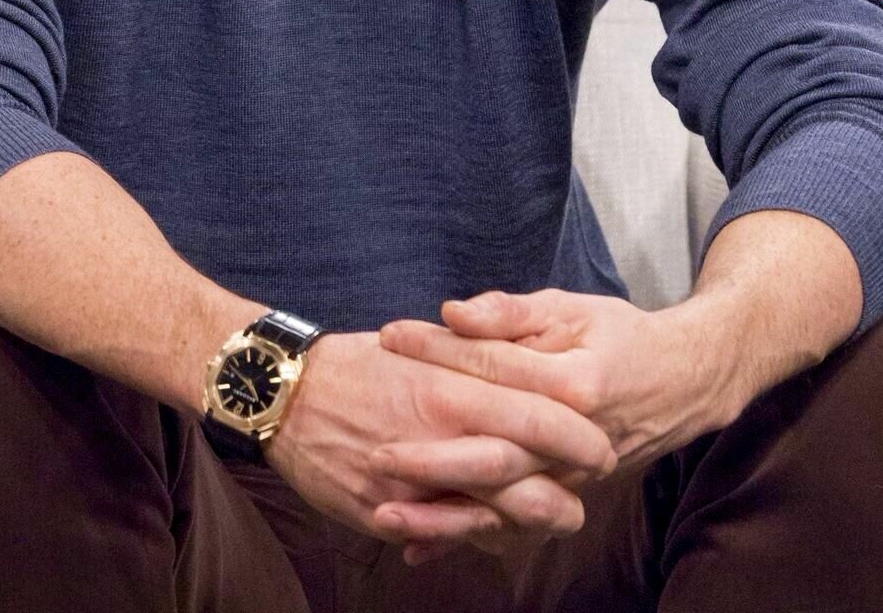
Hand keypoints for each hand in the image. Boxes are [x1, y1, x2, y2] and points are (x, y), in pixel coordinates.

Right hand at [264, 327, 615, 565]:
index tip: (601, 443)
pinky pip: (440, 535)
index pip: (536, 420)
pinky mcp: (384, 516)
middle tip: (588, 493)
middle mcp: (437, 443)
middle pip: (524, 483)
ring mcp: (411, 488)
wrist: (280, 394)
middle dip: (564, 494)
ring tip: (555, 517)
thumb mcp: (417, 346)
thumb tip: (513, 370)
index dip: (576, 438)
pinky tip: (493, 534)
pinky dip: (471, 536)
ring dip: (527, 524)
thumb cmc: (354, 361)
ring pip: (489, 520)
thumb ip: (467, 361)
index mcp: (450, 391)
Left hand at [373, 289, 736, 564]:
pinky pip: (509, 526)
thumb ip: (509, 312)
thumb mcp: (569, 308)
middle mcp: (573, 442)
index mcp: (573, 383)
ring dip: (442, 515)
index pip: (492, 365)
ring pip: (500, 505)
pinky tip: (416, 548)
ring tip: (384, 512)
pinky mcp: (564, 498)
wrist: (682, 383)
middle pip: (493, 454)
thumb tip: (453, 313)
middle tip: (373, 450)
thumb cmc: (618, 336)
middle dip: (430, 457)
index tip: (389, 336)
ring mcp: (570, 478)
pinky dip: (463, 540)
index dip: (438, 349)